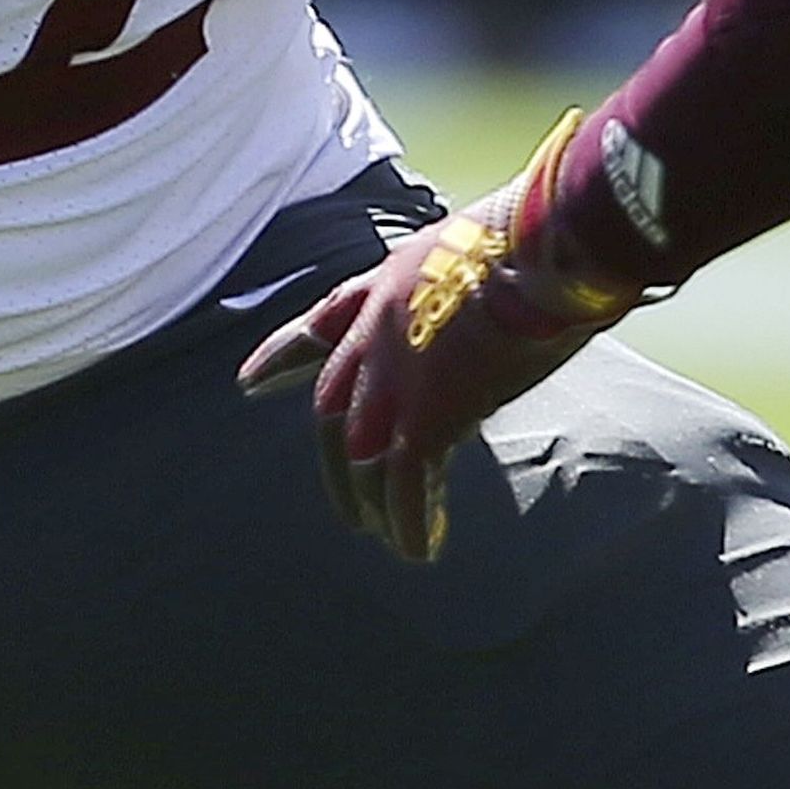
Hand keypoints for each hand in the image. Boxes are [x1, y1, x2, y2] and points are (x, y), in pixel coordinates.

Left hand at [237, 115, 641, 560]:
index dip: (280, 357)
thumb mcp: (465, 250)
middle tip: (345, 505)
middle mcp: (374, 335)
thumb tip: (485, 301)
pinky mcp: (427, 415)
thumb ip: (454, 284)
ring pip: (360, 453)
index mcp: (380, 288)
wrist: (541, 247)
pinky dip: (409, 521)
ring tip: (381, 535)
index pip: (317, 326)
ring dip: (369, 501)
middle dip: (334, 462)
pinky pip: (404, 484)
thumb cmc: (527, 238)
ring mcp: (394, 376)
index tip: (248, 384)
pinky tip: (419, 550)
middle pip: (332, 407)